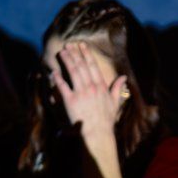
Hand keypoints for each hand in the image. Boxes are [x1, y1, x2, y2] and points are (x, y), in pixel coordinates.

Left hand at [53, 40, 127, 163]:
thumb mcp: (115, 102)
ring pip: (73, 72)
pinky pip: (63, 86)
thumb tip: (124, 78)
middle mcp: (91, 87)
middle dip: (75, 53)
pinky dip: (57, 78)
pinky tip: (54, 71)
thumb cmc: (106, 120)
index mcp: (101, 86)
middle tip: (69, 45)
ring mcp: (81, 93)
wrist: (98, 133)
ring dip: (67, 61)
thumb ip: (118, 88)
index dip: (87, 54)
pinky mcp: (71, 101)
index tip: (82, 46)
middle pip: (82, 66)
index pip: (93, 66)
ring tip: (62, 52)